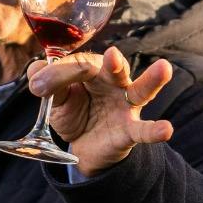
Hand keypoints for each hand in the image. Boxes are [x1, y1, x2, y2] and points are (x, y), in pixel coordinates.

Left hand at [28, 46, 174, 175]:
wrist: (83, 146)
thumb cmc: (74, 112)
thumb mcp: (55, 99)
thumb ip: (47, 84)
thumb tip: (36, 78)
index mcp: (93, 69)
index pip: (78, 65)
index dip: (58, 74)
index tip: (38, 87)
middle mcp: (114, 82)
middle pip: (116, 69)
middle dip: (115, 63)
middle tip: (112, 56)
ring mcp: (126, 106)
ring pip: (141, 90)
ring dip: (152, 80)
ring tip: (164, 69)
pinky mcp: (130, 130)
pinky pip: (144, 131)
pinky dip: (155, 130)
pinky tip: (166, 129)